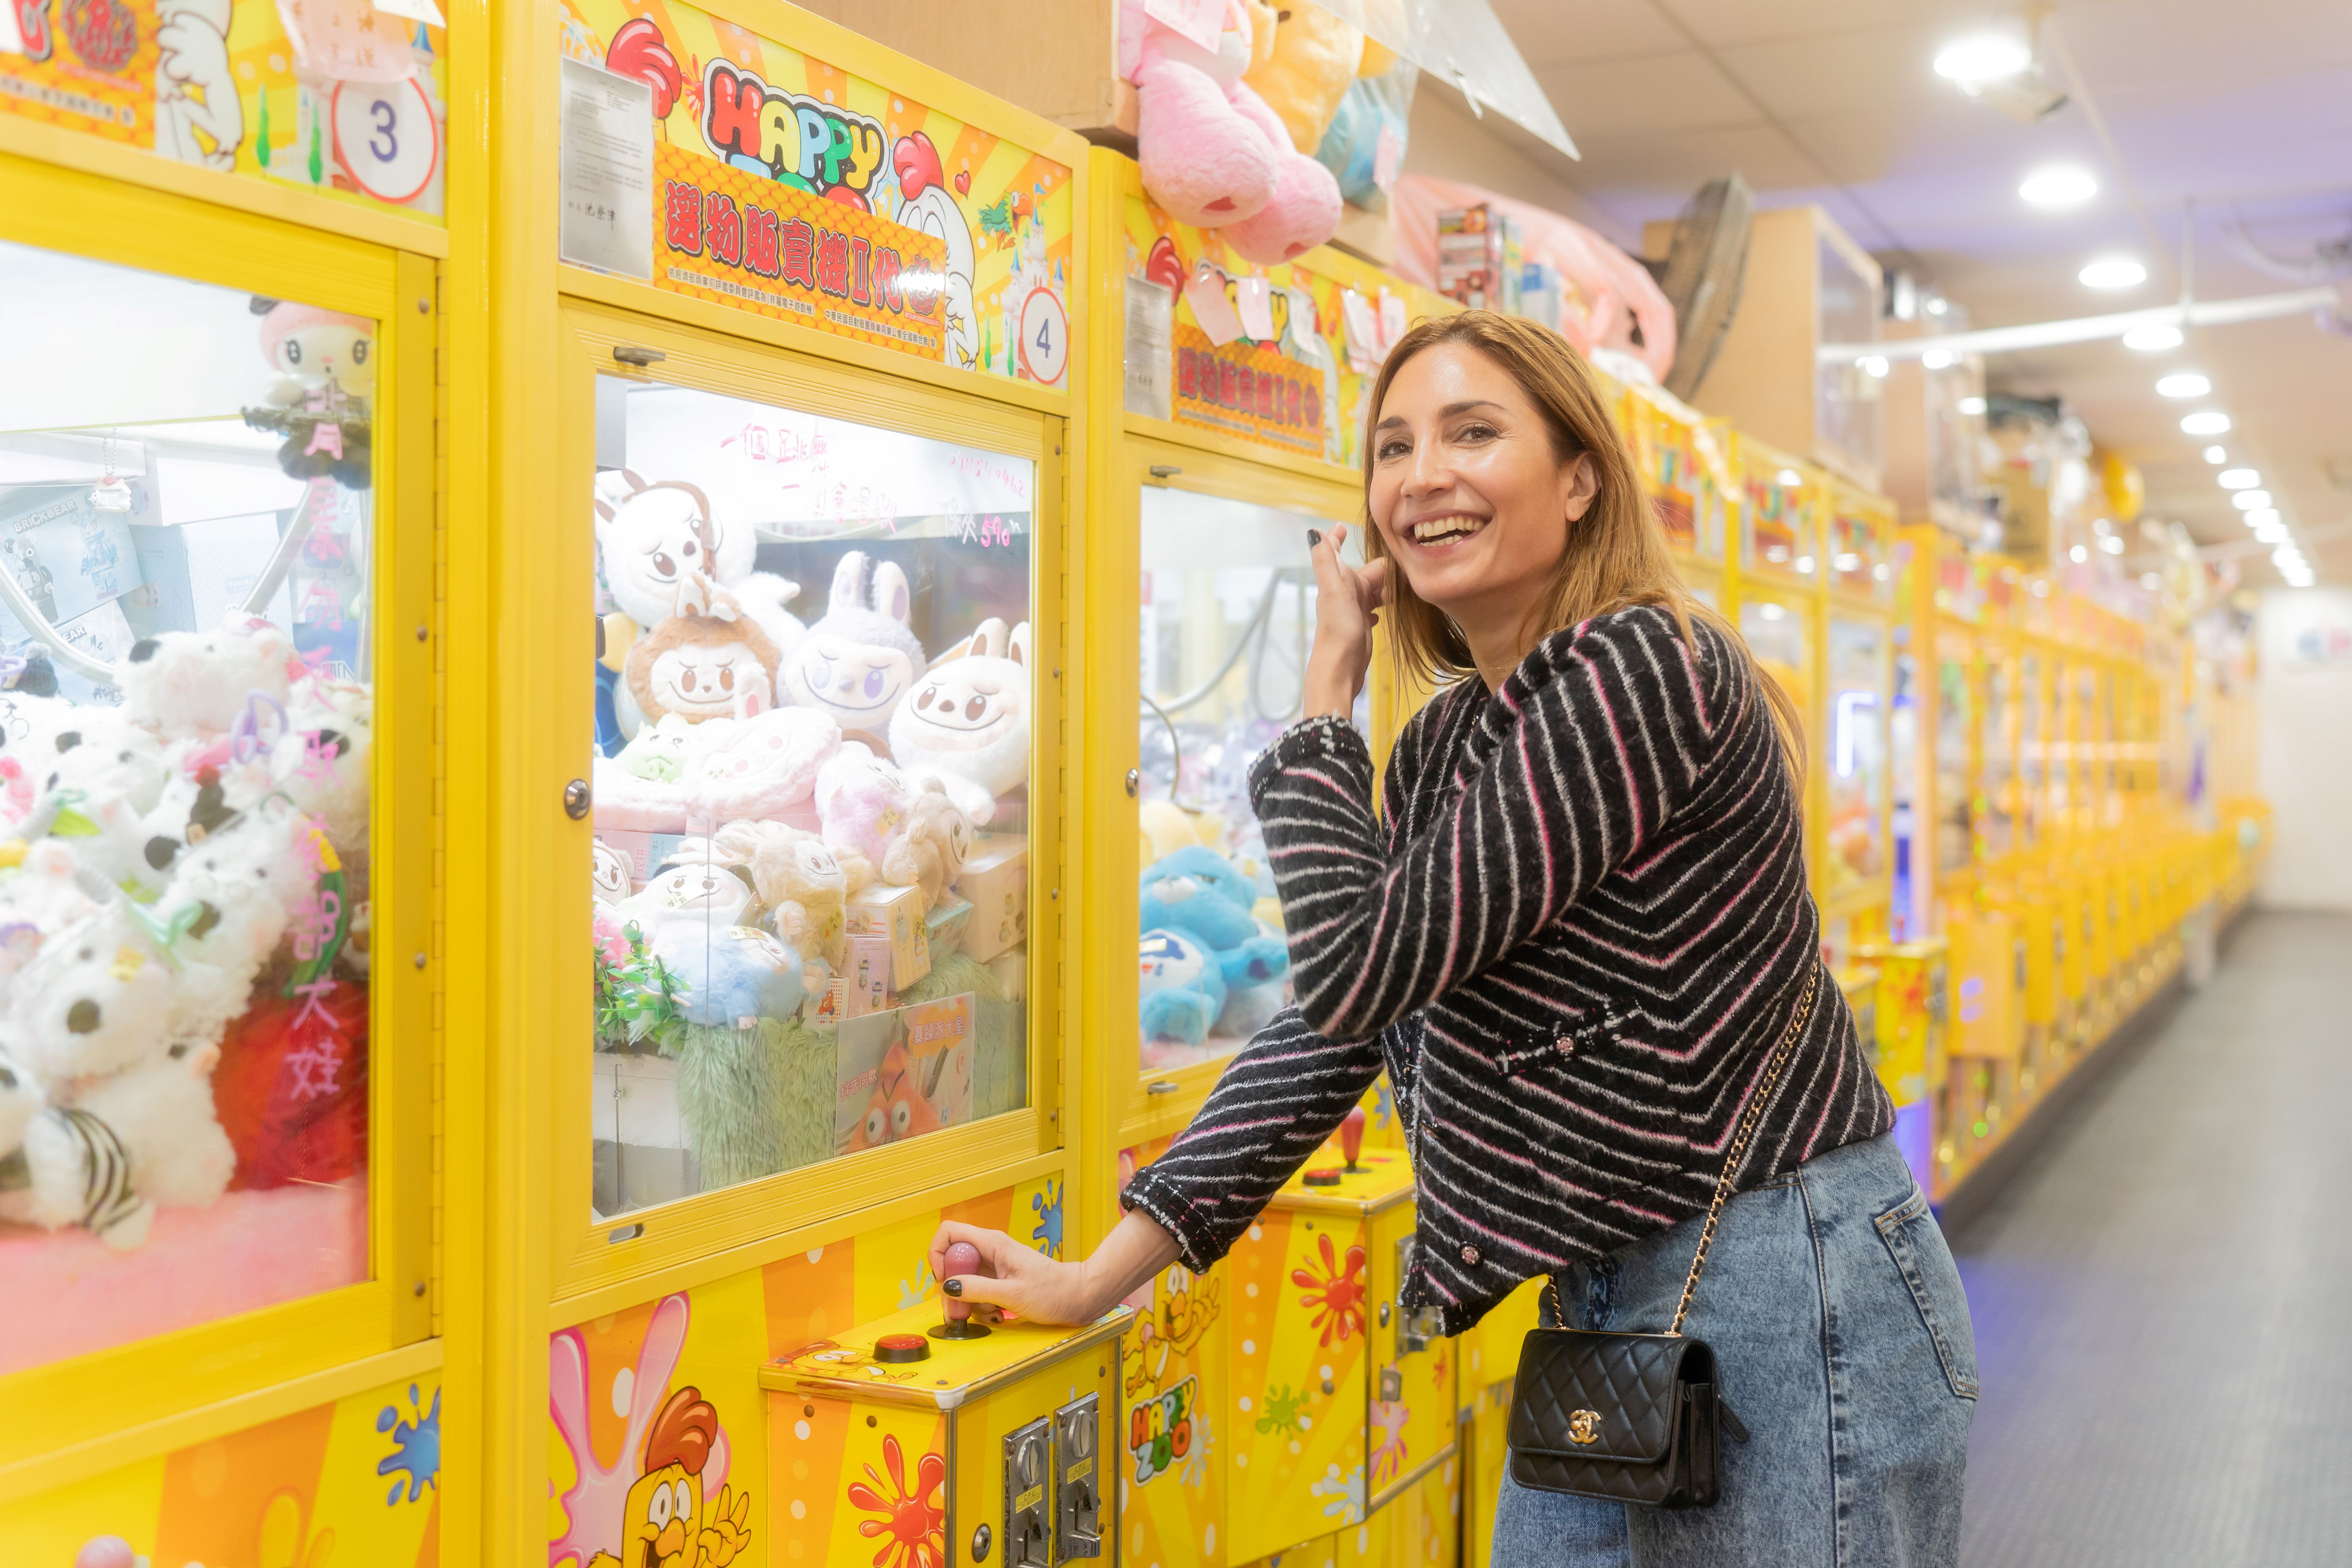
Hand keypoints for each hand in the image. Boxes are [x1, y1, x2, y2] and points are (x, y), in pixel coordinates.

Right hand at [928, 1209, 1179, 1326]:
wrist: (1080, 1297)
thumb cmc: (1053, 1292)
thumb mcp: (1013, 1294)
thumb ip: (978, 1290)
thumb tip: (948, 1285)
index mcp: (992, 1244)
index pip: (949, 1233)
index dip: (938, 1254)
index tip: (944, 1281)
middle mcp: (990, 1252)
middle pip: (952, 1262)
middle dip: (951, 1289)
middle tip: (959, 1313)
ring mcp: (995, 1267)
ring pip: (964, 1280)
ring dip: (968, 1301)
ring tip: (989, 1314)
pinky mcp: (1000, 1281)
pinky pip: (978, 1291)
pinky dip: (981, 1306)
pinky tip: (997, 1314)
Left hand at [1303, 524, 1390, 720]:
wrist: (1340, 668)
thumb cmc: (1338, 628)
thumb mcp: (1333, 589)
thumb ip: (1325, 560)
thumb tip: (1314, 531)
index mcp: (1337, 579)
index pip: (1334, 552)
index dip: (1336, 538)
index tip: (1342, 526)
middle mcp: (1343, 592)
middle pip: (1363, 571)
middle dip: (1379, 565)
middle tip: (1403, 561)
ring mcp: (1352, 609)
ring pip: (1371, 588)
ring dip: (1384, 584)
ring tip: (1403, 583)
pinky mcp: (1361, 625)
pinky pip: (1372, 608)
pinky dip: (1380, 604)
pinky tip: (1387, 609)